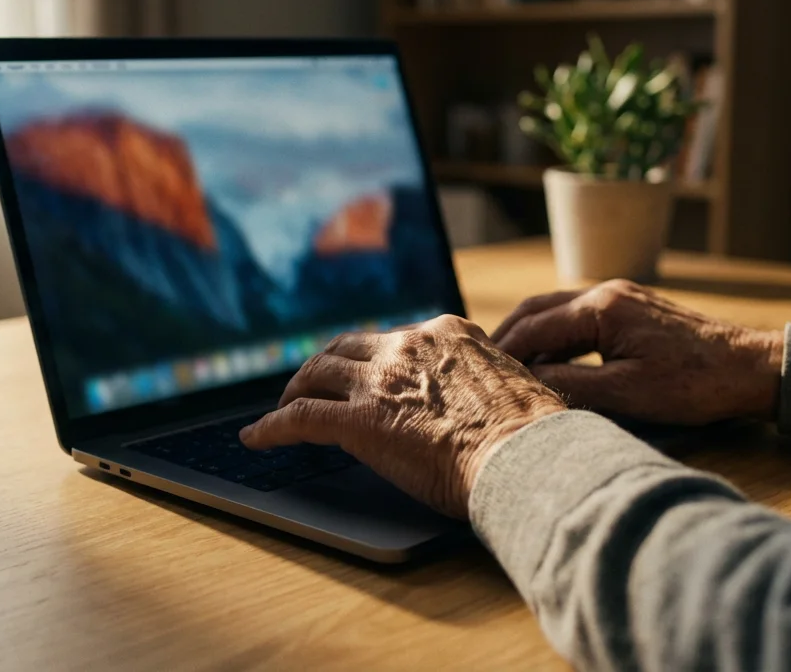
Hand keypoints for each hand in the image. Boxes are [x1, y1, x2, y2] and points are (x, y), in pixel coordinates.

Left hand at [239, 315, 566, 517]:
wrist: (527, 457)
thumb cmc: (534, 438)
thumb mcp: (515, 388)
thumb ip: (488, 384)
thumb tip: (492, 405)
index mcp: (449, 333)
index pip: (396, 338)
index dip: (374, 357)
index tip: (367, 371)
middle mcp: (410, 345)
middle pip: (348, 347)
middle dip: (324, 365)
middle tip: (310, 382)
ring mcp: (381, 381)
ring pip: (317, 373)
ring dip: (294, 389)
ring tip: (282, 406)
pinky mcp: (358, 420)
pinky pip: (300, 418)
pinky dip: (271, 427)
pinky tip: (256, 438)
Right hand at [491, 280, 782, 425]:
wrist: (748, 368)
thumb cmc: (693, 384)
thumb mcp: (627, 394)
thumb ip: (572, 386)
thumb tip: (527, 386)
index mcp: (601, 309)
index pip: (533, 328)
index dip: (502, 353)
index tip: (478, 376)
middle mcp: (606, 292)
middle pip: (536, 309)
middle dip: (505, 337)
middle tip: (479, 367)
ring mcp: (619, 296)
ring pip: (555, 309)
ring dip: (528, 335)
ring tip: (506, 366)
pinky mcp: (631, 307)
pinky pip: (577, 316)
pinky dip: (553, 335)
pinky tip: (547, 360)